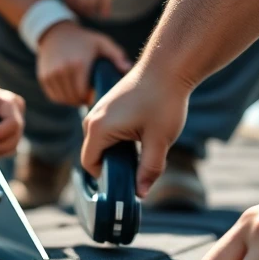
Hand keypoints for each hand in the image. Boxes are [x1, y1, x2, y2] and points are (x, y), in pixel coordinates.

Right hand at [36, 22, 131, 105]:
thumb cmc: (84, 39)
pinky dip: (62, 98)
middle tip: (88, 96)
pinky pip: (54, 97)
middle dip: (82, 100)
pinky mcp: (43, 77)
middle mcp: (62, 70)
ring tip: (79, 94)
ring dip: (72, 100)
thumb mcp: (102, 43)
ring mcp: (51, 74)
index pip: (84, 94)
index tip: (95, 94)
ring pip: (63, 100)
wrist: (56, 32)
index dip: (91, 98)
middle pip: (74, 98)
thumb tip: (127, 68)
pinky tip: (69, 92)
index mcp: (79, 64)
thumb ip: (116, 55)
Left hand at [63, 0, 143, 18]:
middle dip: (83, 12)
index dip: (73, 9)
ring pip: (89, 4)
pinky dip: (104, 11)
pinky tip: (106, 13)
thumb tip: (72, 7)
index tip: (82, 13)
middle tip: (92, 14)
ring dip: (93, 12)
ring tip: (98, 13)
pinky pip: (103, 2)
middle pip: (77, 3)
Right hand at [81, 67, 189, 193]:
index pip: (90, 165)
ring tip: (144, 147)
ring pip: (101, 142)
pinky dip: (120, 138)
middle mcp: (93, 118)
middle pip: (94, 154)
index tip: (129, 180)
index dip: (107, 178)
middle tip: (141, 165)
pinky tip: (142, 134)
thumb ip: (149, 170)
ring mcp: (99, 108)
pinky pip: (107, 129)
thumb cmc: (163, 101)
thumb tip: (141, 194)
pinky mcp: (109, 103)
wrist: (168, 65)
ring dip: (119, 150)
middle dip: (114, 165)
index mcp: (99, 129)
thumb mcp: (159, 141)